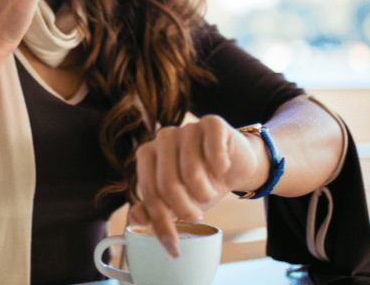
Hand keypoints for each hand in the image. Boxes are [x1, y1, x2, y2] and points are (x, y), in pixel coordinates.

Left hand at [128, 115, 266, 256]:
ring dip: (204, 192)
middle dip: (185, 209)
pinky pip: (213, 150)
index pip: (149, 192)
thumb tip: (135, 218)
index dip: (161, 222)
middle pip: (167, 184)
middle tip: (196, 216)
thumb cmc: (201, 183)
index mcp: (148, 154)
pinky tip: (222, 170)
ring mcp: (187, 128)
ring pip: (191, 171)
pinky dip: (220, 168)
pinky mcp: (212, 123)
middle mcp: (163, 138)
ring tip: (208, 193)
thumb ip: (154, 209)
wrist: (235, 164)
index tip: (173, 246)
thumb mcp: (177, 201)